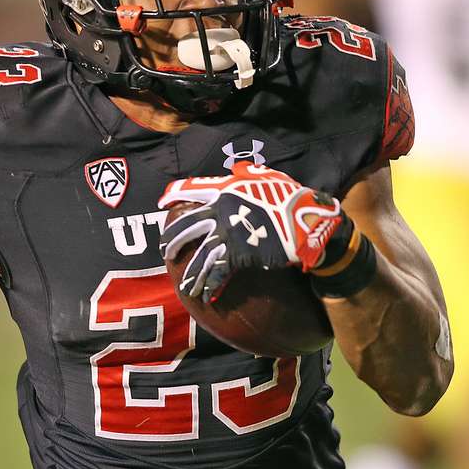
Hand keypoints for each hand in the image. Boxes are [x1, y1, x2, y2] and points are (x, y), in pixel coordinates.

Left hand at [158, 162, 352, 301]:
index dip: (173, 195)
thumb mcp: (267, 176)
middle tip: (166, 252)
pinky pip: (217, 272)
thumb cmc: (291, 197)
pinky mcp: (237, 254)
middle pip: (184, 227)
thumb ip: (247, 175)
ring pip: (198, 257)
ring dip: (190, 275)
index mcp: (225, 189)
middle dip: (171, 241)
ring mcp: (227, 233)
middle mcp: (220, 210)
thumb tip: (236, 172)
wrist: (306, 220)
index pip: (191, 189)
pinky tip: (206, 296)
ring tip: (185, 287)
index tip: (162, 202)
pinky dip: (210, 285)